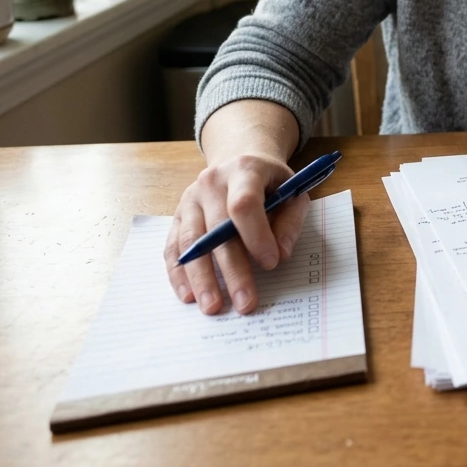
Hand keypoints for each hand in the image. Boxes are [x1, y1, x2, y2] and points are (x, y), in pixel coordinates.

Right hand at [163, 154, 309, 315]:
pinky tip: (188, 295)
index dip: (256, 236)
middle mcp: (212, 182)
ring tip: (212, 306)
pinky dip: (179, 273)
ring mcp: (190, 198)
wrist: (240, 159)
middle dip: (232, 270)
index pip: (244, 204)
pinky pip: (173, 246)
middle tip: (245, 302)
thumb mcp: (293, 191)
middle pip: (217, 229)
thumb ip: (290, 222)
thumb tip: (279, 255)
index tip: (271, 264)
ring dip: (201, 277)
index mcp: (244, 170)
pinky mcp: (177, 215)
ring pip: (191, 241)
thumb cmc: (270, 182)